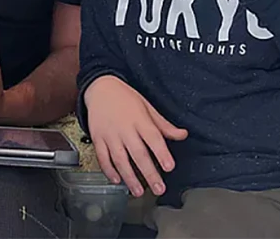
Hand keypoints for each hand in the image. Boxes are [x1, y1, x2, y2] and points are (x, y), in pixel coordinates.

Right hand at [84, 75, 186, 198]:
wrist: (100, 88)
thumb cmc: (126, 98)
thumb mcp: (147, 107)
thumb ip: (164, 125)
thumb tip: (182, 135)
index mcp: (139, 119)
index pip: (153, 138)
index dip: (162, 153)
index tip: (169, 167)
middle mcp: (125, 128)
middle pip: (138, 153)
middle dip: (149, 173)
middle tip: (159, 188)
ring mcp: (109, 134)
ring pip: (120, 159)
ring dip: (129, 177)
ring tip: (138, 191)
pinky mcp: (97, 138)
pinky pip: (102, 157)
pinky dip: (108, 170)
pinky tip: (117, 180)